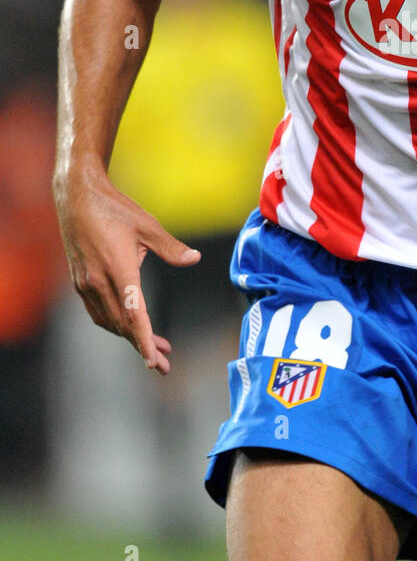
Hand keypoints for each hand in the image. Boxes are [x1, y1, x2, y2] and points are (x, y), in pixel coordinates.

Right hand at [54, 164, 200, 374]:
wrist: (77, 197)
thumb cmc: (115, 208)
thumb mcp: (148, 225)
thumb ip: (171, 247)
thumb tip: (195, 259)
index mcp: (118, 270)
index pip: (133, 315)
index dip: (144, 340)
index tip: (153, 361)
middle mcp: (98, 281)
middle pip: (122, 325)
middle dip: (143, 346)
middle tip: (164, 363)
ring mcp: (86, 283)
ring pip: (108, 321)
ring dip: (129, 337)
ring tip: (153, 347)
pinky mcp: (80, 280)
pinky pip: (97, 311)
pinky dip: (114, 324)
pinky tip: (128, 325)